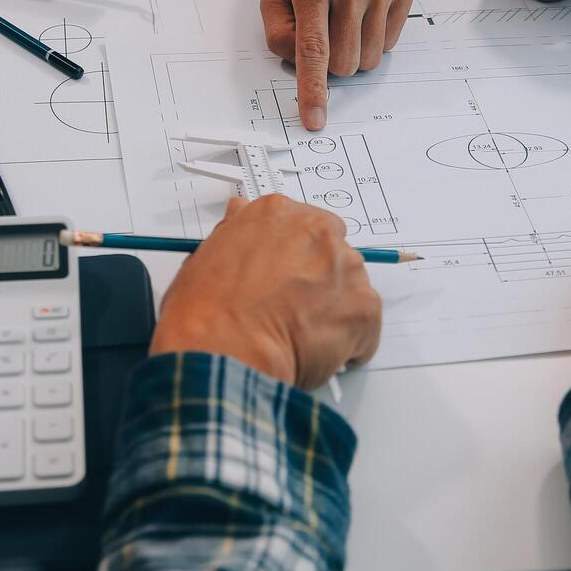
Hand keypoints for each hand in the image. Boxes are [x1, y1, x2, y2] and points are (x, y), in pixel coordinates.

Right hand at [149, 195, 381, 388]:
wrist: (224, 350)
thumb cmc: (206, 312)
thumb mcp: (205, 256)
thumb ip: (235, 234)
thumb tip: (240, 216)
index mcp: (278, 214)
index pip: (302, 227)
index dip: (294, 258)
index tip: (284, 278)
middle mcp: (318, 232)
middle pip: (333, 254)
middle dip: (319, 281)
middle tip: (293, 310)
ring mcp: (346, 268)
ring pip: (351, 290)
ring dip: (334, 312)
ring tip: (300, 337)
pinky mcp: (364, 308)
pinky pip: (366, 329)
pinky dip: (350, 345)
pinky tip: (318, 356)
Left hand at [261, 0, 413, 130]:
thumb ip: (278, 31)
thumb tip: (300, 65)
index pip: (313, 50)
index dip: (313, 90)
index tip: (315, 120)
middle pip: (344, 63)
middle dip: (330, 64)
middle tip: (323, 35)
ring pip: (370, 59)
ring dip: (353, 52)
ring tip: (344, 20)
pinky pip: (390, 42)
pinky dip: (373, 38)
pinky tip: (363, 11)